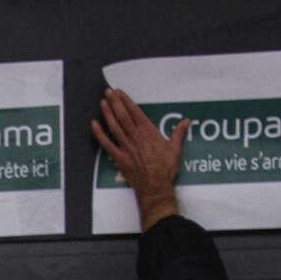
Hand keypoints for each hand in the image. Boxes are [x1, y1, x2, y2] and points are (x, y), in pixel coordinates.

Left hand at [91, 88, 185, 225]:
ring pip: (115, 127)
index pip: (136, 112)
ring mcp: (126, 147)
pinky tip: (94, 125)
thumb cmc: (165, 169)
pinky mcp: (119, 158)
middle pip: (123, 116)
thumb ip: (178, 133)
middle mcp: (136, 137)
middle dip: (115, 102)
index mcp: (149, 133)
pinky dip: (99, 134)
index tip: (120, 92)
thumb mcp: (175, 149)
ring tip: (102, 102)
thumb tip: (186, 121)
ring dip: (108, 113)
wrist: (155, 187)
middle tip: (108, 91)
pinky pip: (107, 144)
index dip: (126, 101)